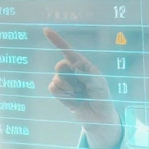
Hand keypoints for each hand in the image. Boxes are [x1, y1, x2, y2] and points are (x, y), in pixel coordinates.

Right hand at [44, 28, 121, 147]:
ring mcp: (65, 82)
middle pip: (61, 66)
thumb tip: (78, 65)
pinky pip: (53, 88)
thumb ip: (90, 74)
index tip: (46, 31)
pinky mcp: (60, 93)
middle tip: (82, 87)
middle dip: (70, 77)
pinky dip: (63, 94)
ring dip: (69, 89)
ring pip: (57, 79)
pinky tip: (72, 99)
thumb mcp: (100, 85)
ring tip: (79, 95)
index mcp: (82, 65)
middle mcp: (72, 71)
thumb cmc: (102, 98)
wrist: (98, 118)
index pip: (68, 51)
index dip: (57, 41)